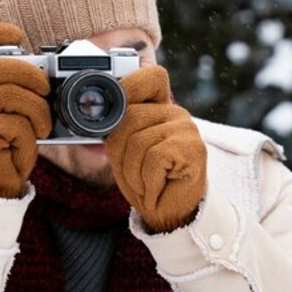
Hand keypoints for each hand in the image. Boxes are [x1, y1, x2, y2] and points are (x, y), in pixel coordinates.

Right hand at [0, 22, 51, 197]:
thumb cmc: (5, 151)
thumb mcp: (10, 115)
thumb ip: (18, 92)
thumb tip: (51, 75)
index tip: (18, 34)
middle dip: (31, 74)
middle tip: (48, 90)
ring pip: (12, 94)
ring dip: (39, 111)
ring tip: (43, 127)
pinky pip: (16, 122)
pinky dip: (30, 135)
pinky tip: (24, 147)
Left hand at [105, 65, 206, 232]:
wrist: (170, 215)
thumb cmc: (146, 181)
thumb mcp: (123, 151)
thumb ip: (116, 128)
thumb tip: (97, 114)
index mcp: (160, 107)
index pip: (148, 77)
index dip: (129, 88)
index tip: (115, 115)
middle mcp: (176, 112)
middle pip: (130, 117)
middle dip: (120, 153)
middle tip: (133, 173)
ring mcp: (187, 129)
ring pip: (138, 142)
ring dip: (133, 173)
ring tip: (146, 184)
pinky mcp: (193, 149)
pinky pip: (154, 159)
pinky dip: (147, 181)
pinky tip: (157, 189)